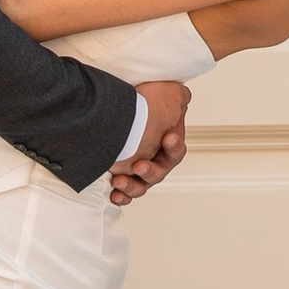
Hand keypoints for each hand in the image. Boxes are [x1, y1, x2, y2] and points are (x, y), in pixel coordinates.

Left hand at [111, 79, 190, 205]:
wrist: (107, 104)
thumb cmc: (137, 100)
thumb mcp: (163, 93)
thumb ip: (178, 96)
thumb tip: (181, 96)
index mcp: (166, 142)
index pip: (176, 151)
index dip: (174, 147)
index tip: (168, 137)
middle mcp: (152, 156)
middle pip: (157, 173)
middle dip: (149, 171)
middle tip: (139, 165)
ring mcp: (135, 166)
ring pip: (140, 185)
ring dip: (132, 186)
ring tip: (120, 181)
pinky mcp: (119, 173)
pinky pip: (123, 192)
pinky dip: (121, 195)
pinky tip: (114, 194)